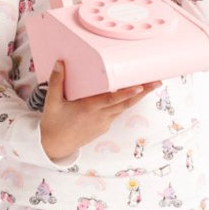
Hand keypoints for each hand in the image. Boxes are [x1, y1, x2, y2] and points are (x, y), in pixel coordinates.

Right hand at [39, 62, 160, 159]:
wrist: (54, 146)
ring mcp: (103, 123)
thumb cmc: (53, 124)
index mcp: (88, 108)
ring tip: (150, 86)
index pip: (111, 99)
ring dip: (137, 97)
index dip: (127, 93)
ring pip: (123, 108)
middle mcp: (100, 116)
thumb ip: (57, 82)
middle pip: (125, 103)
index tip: (140, 86)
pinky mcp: (103, 127)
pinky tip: (131, 94)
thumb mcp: (52, 102)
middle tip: (157, 81)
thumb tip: (60, 63)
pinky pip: (116, 112)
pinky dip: (125, 103)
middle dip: (142, 92)